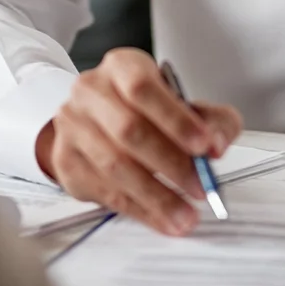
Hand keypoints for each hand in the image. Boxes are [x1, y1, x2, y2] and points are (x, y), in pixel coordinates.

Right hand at [35, 48, 242, 235]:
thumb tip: (218, 144)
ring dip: (156, 196)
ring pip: (114, 165)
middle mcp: (91, 91)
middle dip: (171, 164)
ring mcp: (73, 126)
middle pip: (129, 129)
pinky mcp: (66, 161)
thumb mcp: (180, 102)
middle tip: (200, 187)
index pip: (143, 88)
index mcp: (121, 66)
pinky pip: (104, 191)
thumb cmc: (142, 108)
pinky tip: (162, 219)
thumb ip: (211, 119)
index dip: (176, 118)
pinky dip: (139, 209)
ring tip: (185, 215)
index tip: (205, 146)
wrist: (93, 118)